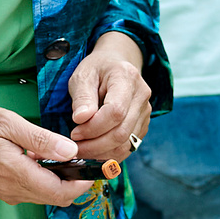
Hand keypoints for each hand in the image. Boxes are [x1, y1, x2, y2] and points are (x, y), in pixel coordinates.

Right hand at [0, 102, 88, 207]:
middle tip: (82, 157)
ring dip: (60, 180)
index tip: (94, 167)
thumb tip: (70, 151)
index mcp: (16, 174)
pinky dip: (46, 179)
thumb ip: (41, 139)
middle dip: (75, 182)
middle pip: (57, 198)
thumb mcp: (8, 123)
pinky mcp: (5, 190)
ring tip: (61, 154)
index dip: (82, 183)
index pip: (60, 192)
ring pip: (47, 195)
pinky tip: (43, 158)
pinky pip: (34, 191)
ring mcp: (8, 192)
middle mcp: (13, 190)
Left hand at [66, 32, 151, 169]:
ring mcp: (145, 112)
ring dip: (101, 153)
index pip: (115, 112)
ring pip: (126, 144)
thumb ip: (82, 97)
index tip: (74, 132)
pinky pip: (128, 147)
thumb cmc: (96, 69)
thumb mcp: (82, 75)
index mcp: (127, 78)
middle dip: (95, 145)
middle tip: (74, 147)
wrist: (116, 64)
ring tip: (82, 149)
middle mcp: (141, 96)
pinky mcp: (142, 125)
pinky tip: (94, 150)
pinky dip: (110, 153)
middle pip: (122, 132)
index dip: (93, 127)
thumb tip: (80, 119)